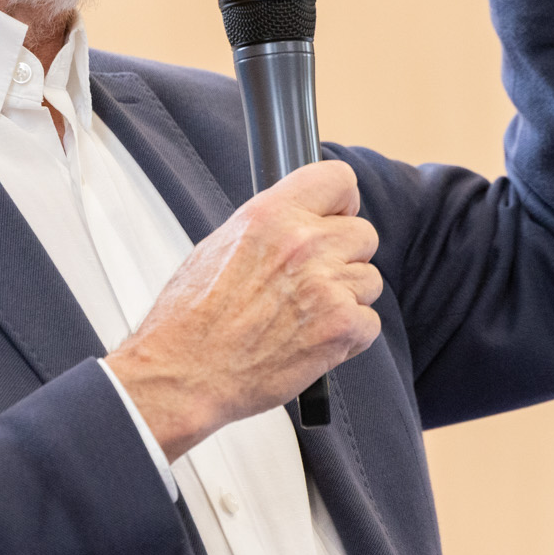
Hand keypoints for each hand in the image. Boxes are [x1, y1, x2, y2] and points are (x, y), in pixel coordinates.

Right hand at [105, 160, 382, 460]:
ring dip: (345, 298)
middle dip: (345, 257)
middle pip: (364, 234)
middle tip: (313, 281)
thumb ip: (270, 228)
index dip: (342, 202)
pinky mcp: (341, 327)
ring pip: (369, 280)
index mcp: (270, 216)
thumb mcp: (219, 246)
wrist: (184, 374)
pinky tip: (311, 341)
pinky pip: (369, 322)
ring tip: (303, 317)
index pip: (338, 180)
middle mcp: (303, 244)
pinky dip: (348, 336)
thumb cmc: (190, 319)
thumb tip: (301, 222)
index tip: (338, 217)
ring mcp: (326, 286)